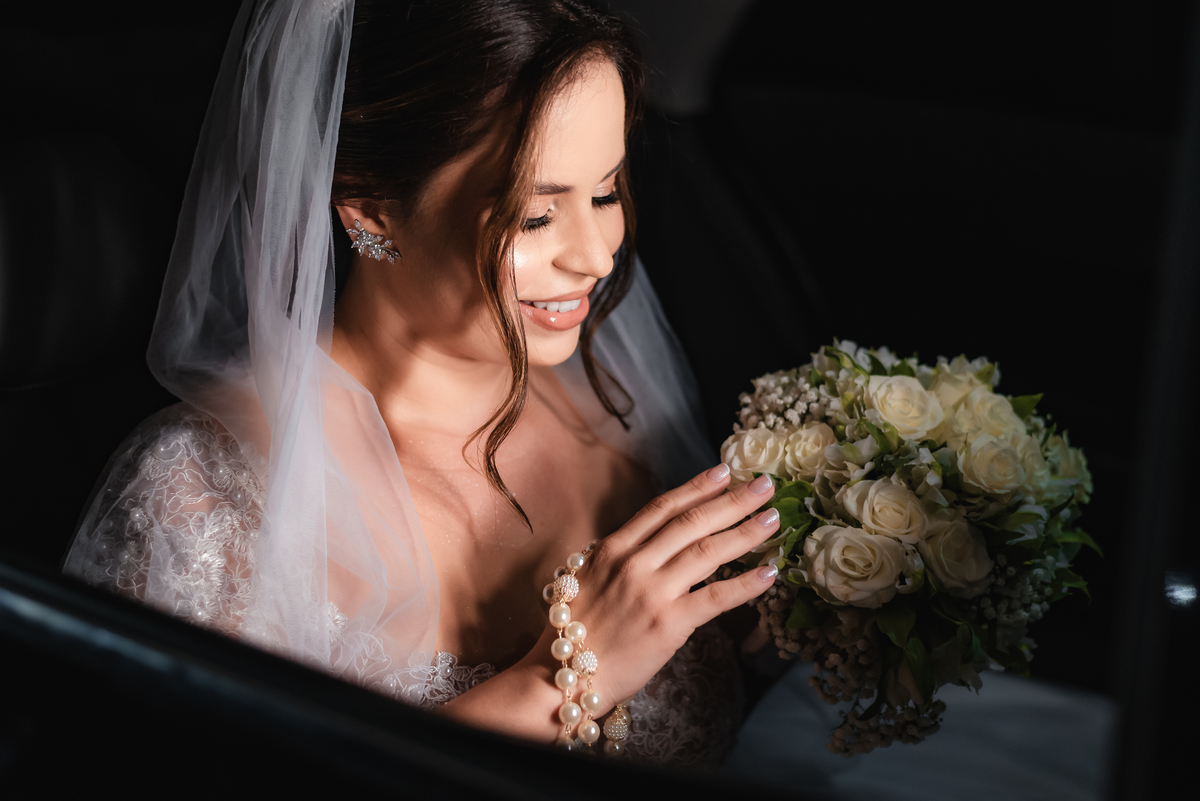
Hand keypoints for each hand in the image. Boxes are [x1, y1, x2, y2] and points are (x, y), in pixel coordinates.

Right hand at [545, 464, 780, 711]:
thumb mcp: (591, 578)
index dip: (696, 487)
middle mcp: (634, 563)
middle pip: (692, 522)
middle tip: (764, 485)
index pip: (662, 507)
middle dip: (733, 500)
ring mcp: (652, 592)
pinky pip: (715, 597)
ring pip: (708, 551)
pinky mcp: (668, 624)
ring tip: (773, 519)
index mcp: (613, 548)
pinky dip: (745, 584)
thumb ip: (623, 557)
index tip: (724, 471)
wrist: (564, 676)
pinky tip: (769, 573)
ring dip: (746, 532)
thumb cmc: (577, 630)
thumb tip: (656, 541)